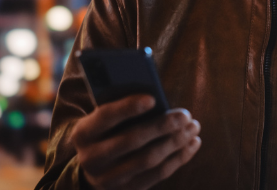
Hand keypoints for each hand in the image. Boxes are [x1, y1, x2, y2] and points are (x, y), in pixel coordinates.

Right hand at [72, 95, 200, 189]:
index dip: (128, 108)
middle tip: (185, 115)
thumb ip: (122, 107)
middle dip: (162, 126)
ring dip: (176, 142)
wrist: (95, 167)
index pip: (105, 117)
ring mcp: (108, 179)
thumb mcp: (105, 119)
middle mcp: (91, 158)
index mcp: (83, 133)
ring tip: (194, 126)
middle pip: (132, 141)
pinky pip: (158, 175)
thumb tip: (155, 97)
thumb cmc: (108, 131)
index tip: (153, 99)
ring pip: (148, 160)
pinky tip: (193, 143)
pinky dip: (179, 158)